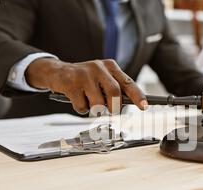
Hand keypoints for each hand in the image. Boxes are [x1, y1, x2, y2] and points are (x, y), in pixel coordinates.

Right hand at [26, 58, 147, 114]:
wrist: (57, 72)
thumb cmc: (84, 79)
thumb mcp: (102, 79)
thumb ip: (115, 90)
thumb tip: (126, 106)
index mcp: (110, 66)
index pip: (128, 82)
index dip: (138, 96)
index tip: (144, 106)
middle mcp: (99, 68)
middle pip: (115, 94)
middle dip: (113, 107)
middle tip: (109, 110)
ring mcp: (84, 75)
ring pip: (98, 103)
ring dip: (95, 110)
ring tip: (89, 102)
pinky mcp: (71, 83)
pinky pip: (82, 106)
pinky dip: (81, 109)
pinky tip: (77, 100)